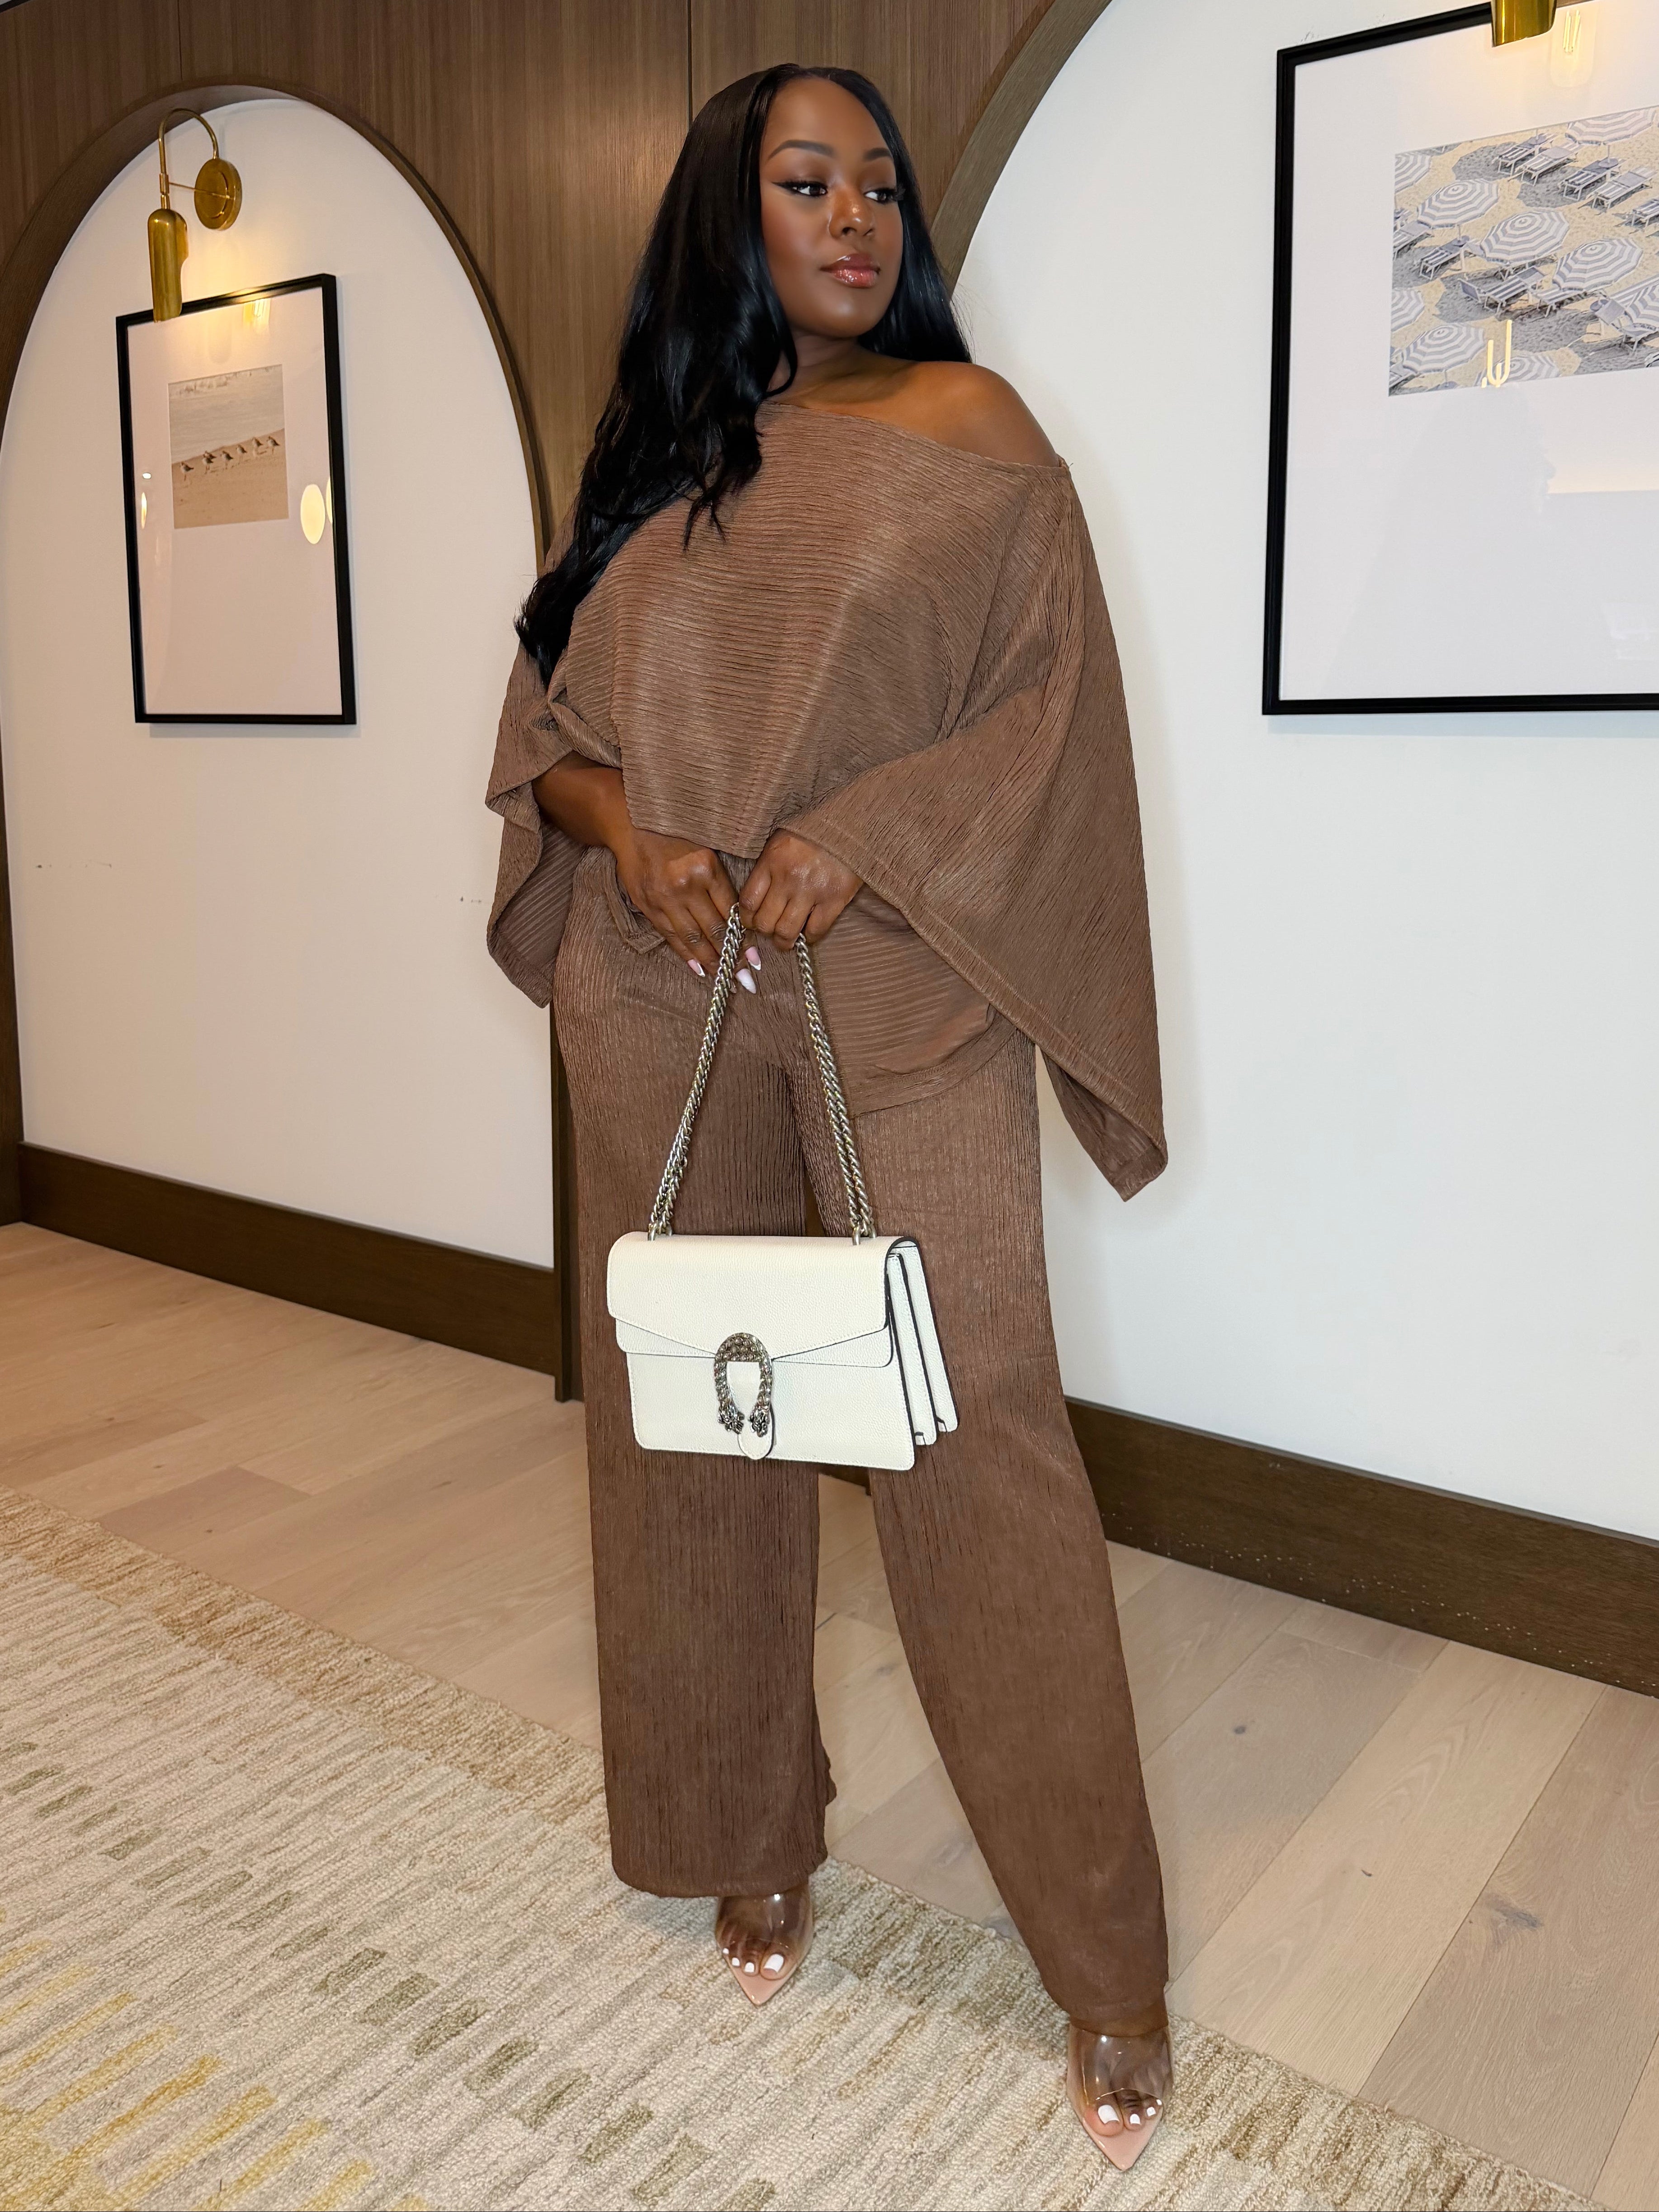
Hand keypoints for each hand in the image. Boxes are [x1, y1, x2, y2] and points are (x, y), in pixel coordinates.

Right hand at [614, 825, 735, 969]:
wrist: (632, 823)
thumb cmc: (676, 833)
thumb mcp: (706, 849)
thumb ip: (719, 881)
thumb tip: (738, 918)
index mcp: (706, 868)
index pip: (730, 911)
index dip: (744, 938)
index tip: (755, 958)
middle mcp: (686, 886)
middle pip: (714, 930)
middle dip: (731, 957)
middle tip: (745, 978)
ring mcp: (665, 898)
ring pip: (692, 938)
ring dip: (710, 962)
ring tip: (724, 980)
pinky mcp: (649, 906)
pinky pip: (671, 936)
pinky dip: (686, 955)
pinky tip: (699, 969)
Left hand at [739, 831, 862, 950]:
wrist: (852, 822)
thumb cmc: (815, 830)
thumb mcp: (781, 840)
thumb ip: (768, 866)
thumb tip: (757, 898)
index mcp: (772, 861)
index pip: (748, 901)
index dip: (747, 918)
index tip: (751, 921)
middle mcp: (788, 878)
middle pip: (765, 921)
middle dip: (764, 932)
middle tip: (769, 931)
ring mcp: (812, 891)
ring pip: (787, 931)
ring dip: (783, 941)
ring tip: (786, 941)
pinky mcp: (835, 899)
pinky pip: (816, 930)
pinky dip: (810, 937)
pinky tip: (808, 933)